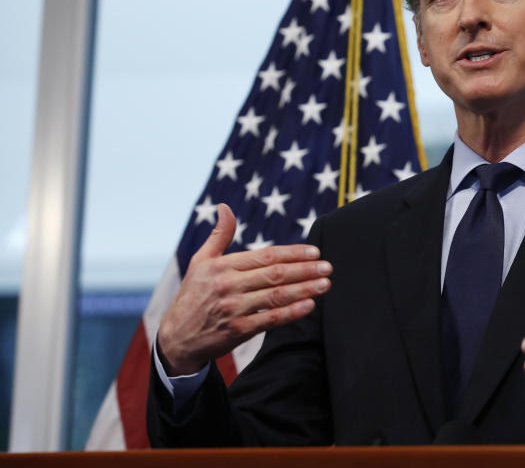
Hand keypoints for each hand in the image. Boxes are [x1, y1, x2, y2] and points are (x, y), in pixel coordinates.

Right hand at [157, 203, 331, 375]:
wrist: (176, 338)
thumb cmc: (192, 295)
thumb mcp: (200, 262)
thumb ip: (219, 235)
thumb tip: (225, 207)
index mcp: (222, 266)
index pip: (265, 256)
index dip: (293, 253)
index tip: (314, 252)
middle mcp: (228, 285)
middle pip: (275, 274)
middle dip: (305, 270)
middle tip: (328, 267)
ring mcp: (233, 309)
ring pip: (276, 296)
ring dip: (304, 289)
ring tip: (325, 284)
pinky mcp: (237, 330)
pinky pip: (270, 319)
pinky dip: (292, 312)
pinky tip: (309, 305)